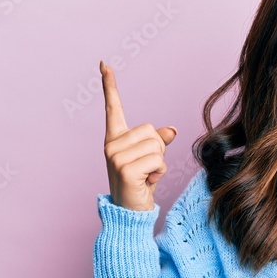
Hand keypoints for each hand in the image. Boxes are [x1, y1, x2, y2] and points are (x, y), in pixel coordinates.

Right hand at [100, 61, 177, 211]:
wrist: (129, 213)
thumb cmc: (139, 184)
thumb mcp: (149, 159)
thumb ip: (158, 142)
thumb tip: (172, 131)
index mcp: (115, 138)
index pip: (113, 108)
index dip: (109, 85)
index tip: (104, 64)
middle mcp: (111, 144)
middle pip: (151, 131)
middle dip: (158, 150)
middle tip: (146, 169)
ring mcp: (115, 156)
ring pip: (157, 146)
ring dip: (159, 163)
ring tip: (145, 176)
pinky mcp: (125, 169)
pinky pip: (158, 160)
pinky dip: (159, 173)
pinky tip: (146, 183)